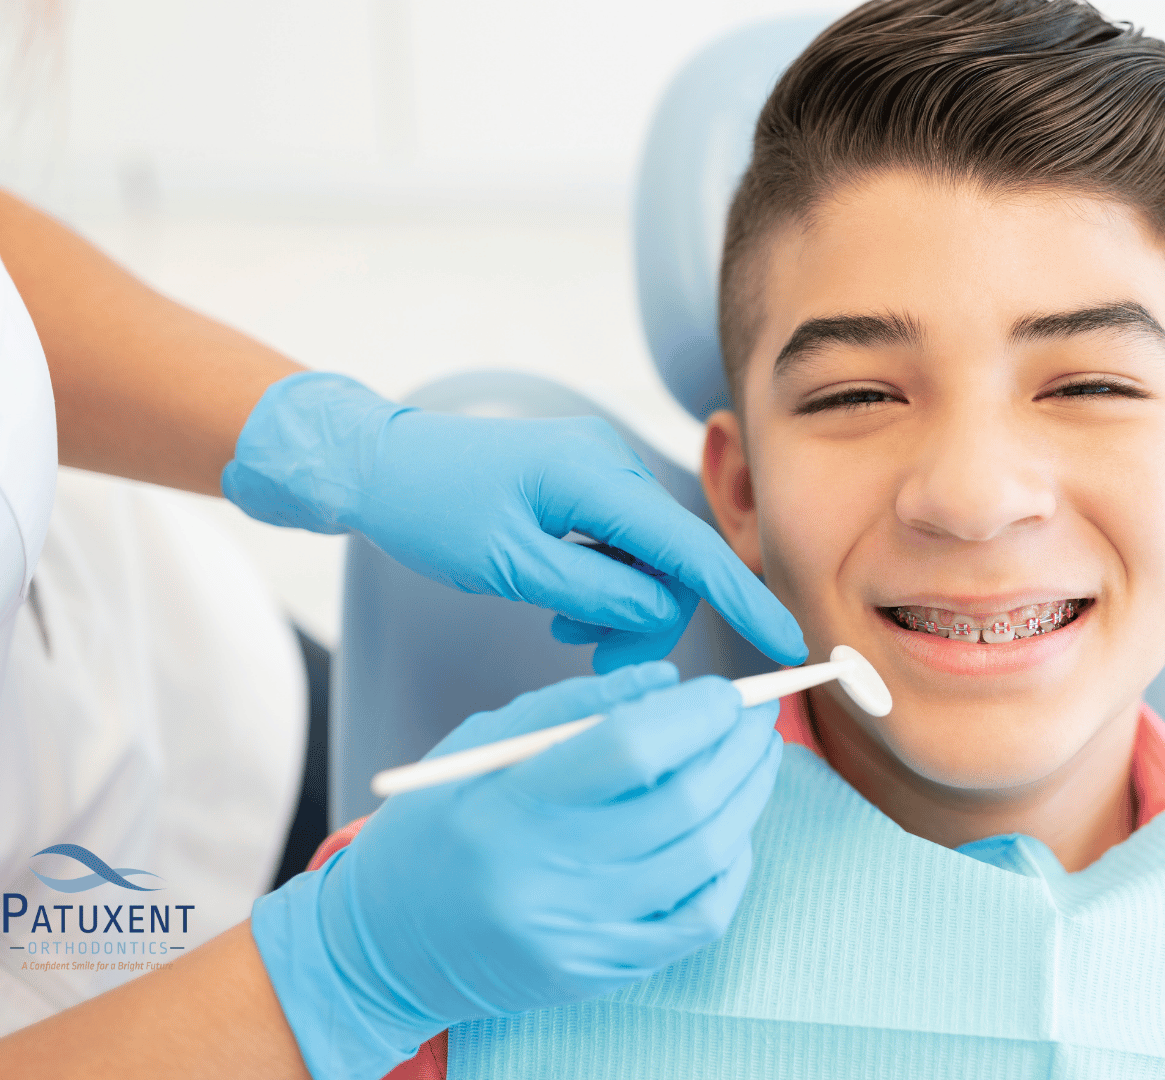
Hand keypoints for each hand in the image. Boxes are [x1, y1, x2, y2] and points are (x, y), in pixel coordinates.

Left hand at [220, 372, 805, 665]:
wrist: (376, 463)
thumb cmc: (429, 509)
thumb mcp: (510, 565)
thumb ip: (594, 590)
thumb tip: (660, 611)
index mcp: (595, 477)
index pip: (691, 548)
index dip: (743, 600)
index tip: (788, 646)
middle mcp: (610, 464)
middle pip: (673, 561)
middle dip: (651, 620)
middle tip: (600, 667)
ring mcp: (598, 470)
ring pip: (648, 559)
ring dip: (622, 607)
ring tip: (568, 632)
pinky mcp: (584, 482)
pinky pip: (622, 543)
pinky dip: (606, 584)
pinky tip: (565, 605)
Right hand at [250, 662, 780, 1078]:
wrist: (387, 944)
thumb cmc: (434, 827)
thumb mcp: (479, 747)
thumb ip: (571, 707)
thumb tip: (670, 682)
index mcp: (507, 807)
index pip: (630, 749)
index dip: (695, 714)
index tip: (725, 691)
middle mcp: (547, 877)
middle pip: (683, 803)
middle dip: (738, 749)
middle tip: (758, 716)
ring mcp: (580, 934)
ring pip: (705, 858)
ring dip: (748, 799)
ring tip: (757, 760)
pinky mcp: (602, 971)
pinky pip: (699, 919)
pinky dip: (732, 867)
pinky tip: (732, 830)